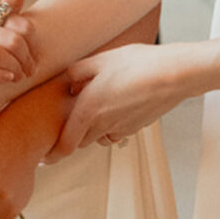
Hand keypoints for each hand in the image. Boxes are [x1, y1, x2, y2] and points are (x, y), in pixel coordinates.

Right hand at [0, 0, 36, 97]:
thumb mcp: (0, 34)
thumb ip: (9, 10)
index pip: (10, 18)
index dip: (27, 34)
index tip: (36, 51)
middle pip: (4, 37)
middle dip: (23, 55)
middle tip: (31, 69)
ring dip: (12, 66)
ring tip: (20, 76)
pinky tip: (7, 78)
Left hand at [55, 44, 191, 156]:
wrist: (174, 75)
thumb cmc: (138, 64)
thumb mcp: (101, 60)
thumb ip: (77, 72)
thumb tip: (67, 82)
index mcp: (88, 110)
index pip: (64, 145)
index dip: (52, 155)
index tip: (44, 159)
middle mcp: (103, 124)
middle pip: (80, 141)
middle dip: (73, 136)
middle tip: (68, 124)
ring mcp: (122, 128)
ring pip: (99, 137)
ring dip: (93, 130)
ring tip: (98, 109)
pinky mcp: (137, 126)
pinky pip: (117, 131)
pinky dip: (112, 124)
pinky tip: (119, 104)